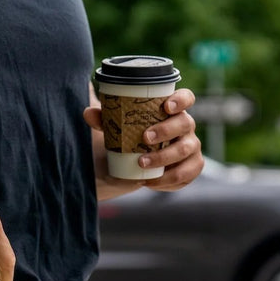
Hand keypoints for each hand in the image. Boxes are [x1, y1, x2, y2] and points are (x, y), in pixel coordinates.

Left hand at [83, 87, 203, 200]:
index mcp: (172, 111)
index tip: (166, 106)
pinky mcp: (191, 168)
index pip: (186, 98)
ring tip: (141, 163)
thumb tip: (88, 113)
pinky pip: (186, 174)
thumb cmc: (132, 138)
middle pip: (185, 123)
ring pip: (185, 150)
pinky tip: (151, 181)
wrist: (139, 166)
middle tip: (145, 138)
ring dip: (164, 157)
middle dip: (166, 130)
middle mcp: (185, 127)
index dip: (181, 100)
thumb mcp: (116, 128)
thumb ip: (104, 119)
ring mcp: (191, 147)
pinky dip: (168, 179)